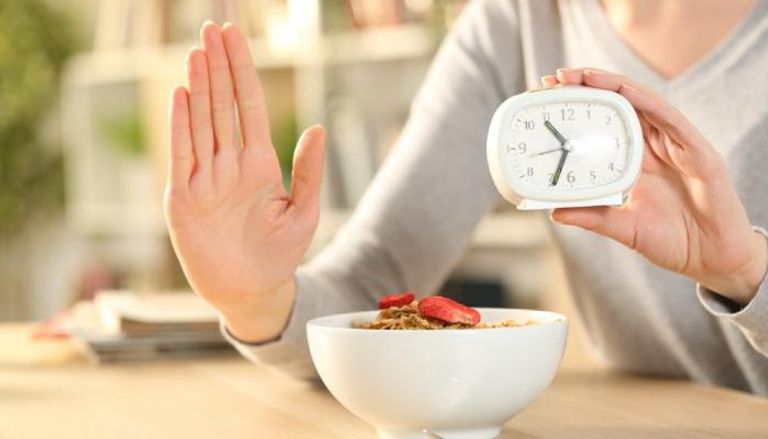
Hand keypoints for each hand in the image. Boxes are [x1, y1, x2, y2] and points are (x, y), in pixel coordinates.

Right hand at [164, 22, 325, 340]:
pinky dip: (181, 126)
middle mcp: (229, 165)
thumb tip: (317, 127)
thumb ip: (308, 171)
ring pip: (202, 123)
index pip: (250, 106)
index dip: (243, 71)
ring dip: (199, 86)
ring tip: (197, 52)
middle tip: (212, 29)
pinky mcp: (183, 199)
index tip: (236, 38)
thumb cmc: (279, 254)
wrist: (253, 292)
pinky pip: (182, 155)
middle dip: (218, 67)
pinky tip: (182, 95)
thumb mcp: (303, 212)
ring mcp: (205, 179)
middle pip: (223, 106)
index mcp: (259, 164)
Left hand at [541, 68, 767, 304]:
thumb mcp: (622, 228)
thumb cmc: (673, 241)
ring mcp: (678, 145)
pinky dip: (647, 102)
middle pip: (622, 103)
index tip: (550, 94)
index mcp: (639, 159)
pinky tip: (624, 90)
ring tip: (583, 76)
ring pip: (644, 102)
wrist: (713, 259)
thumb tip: (554, 212)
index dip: (582, 105)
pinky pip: (671, 119)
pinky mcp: (699, 152)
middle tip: (557, 77)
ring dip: (613, 85)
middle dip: (590, 85)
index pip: (607, 120)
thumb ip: (591, 217)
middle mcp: (657, 146)